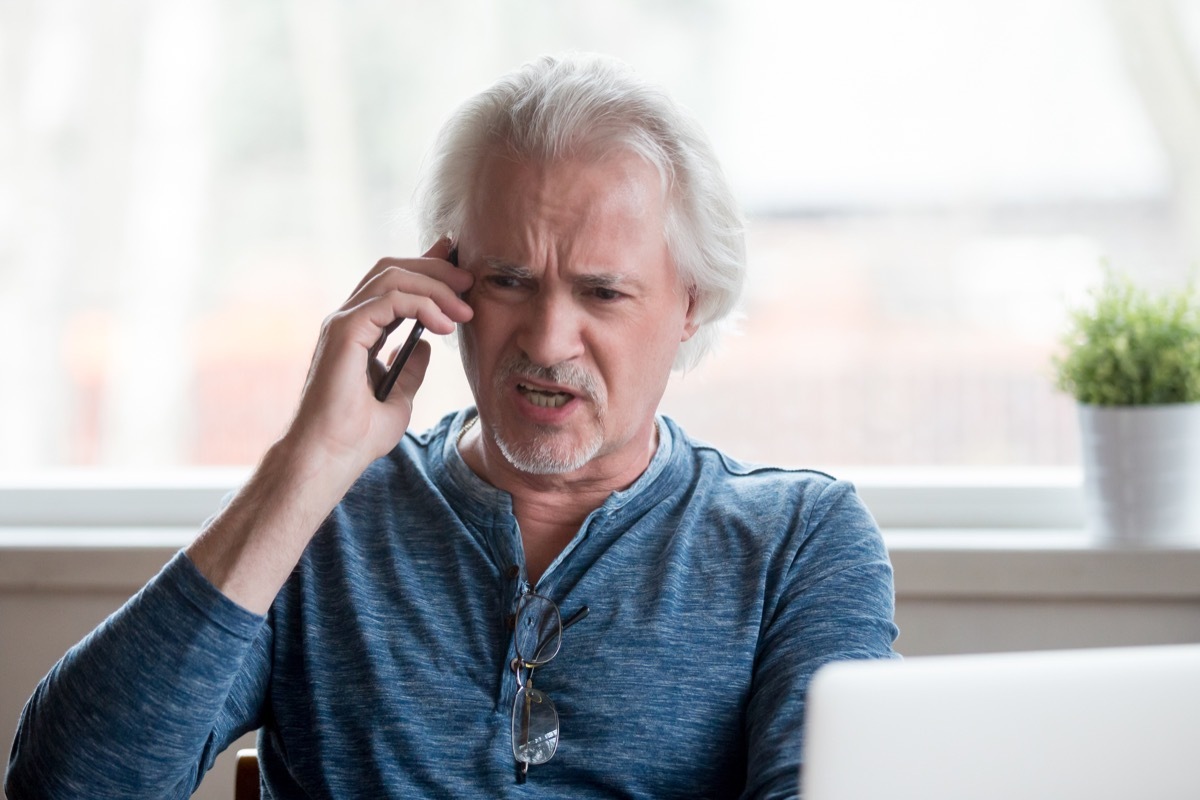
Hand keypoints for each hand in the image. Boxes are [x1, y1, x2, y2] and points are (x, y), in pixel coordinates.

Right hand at [285, 240, 473, 477]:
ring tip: (464, 311)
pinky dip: (423, 305)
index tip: (462, 276)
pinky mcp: (344, 330)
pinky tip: (444, 326)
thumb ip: (410, 368)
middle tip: (470, 283)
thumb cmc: (358, 436)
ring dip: (435, 287)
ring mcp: (343, 322)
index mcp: (358, 331)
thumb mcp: (399, 397)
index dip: (427, 271)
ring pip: (392, 278)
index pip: (393, 285)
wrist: (332, 457)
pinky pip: (390, 299)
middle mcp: (348, 320)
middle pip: (393, 270)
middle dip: (435, 269)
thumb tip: (424, 345)